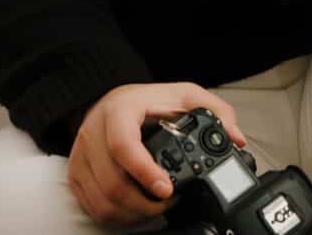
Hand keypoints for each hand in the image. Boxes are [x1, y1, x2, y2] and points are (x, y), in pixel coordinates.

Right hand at [67, 81, 248, 228]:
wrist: (115, 101)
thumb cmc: (149, 101)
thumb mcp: (184, 95)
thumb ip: (214, 111)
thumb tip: (235, 137)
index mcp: (121, 110)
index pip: (123, 144)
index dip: (144, 171)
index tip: (166, 189)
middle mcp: (95, 131)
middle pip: (112, 181)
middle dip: (144, 202)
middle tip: (168, 203)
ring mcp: (83, 153)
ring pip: (102, 199)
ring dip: (131, 213)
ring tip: (155, 208)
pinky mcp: (76, 171)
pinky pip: (92, 206)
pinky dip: (115, 216)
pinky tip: (135, 211)